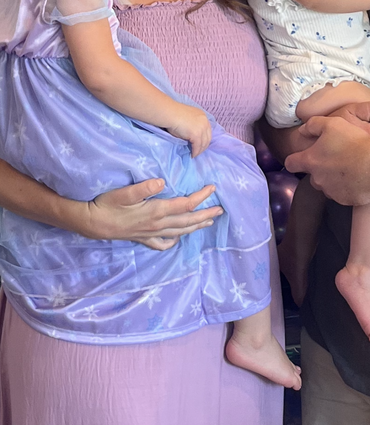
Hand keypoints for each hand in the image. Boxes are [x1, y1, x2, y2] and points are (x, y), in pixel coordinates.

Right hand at [85, 180, 222, 249]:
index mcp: (156, 211)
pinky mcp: (143, 239)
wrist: (92, 223)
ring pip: (180, 232)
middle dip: (205, 214)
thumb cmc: (107, 203)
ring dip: (196, 226)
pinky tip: (179, 237)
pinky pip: (164, 243)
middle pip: (187, 220)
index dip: (201, 197)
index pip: (185, 204)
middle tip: (221, 209)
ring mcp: (151, 234)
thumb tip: (162, 181)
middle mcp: (157, 225)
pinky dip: (175, 240)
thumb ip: (143, 187)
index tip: (213, 188)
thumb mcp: (124, 192)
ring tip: (209, 222)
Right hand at [167, 102, 211, 156]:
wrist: (169, 114)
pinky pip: (197, 146)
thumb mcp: (187, 119)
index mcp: (202, 116)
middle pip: (208, 137)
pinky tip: (192, 155)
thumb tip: (191, 136)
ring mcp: (201, 128)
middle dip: (203, 146)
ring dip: (199, 150)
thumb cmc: (174, 115)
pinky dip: (195, 152)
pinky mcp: (196, 135)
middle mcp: (205, 121)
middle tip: (198, 151)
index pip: (207, 130)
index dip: (204, 138)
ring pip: (204, 143)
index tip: (200, 144)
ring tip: (194, 154)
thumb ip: (192, 126)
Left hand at [285, 116, 369, 205]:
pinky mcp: (346, 200)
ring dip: (333, 179)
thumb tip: (302, 131)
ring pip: (327, 186)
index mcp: (311, 161)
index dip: (294, 159)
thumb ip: (313, 125)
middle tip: (334, 158)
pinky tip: (357, 177)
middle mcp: (318, 179)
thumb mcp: (332, 124)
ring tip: (348, 167)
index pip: (291, 163)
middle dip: (319, 169)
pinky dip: (347, 187)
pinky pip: (343, 193)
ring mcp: (332, 192)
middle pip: (312, 176)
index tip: (300, 157)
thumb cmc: (354, 142)